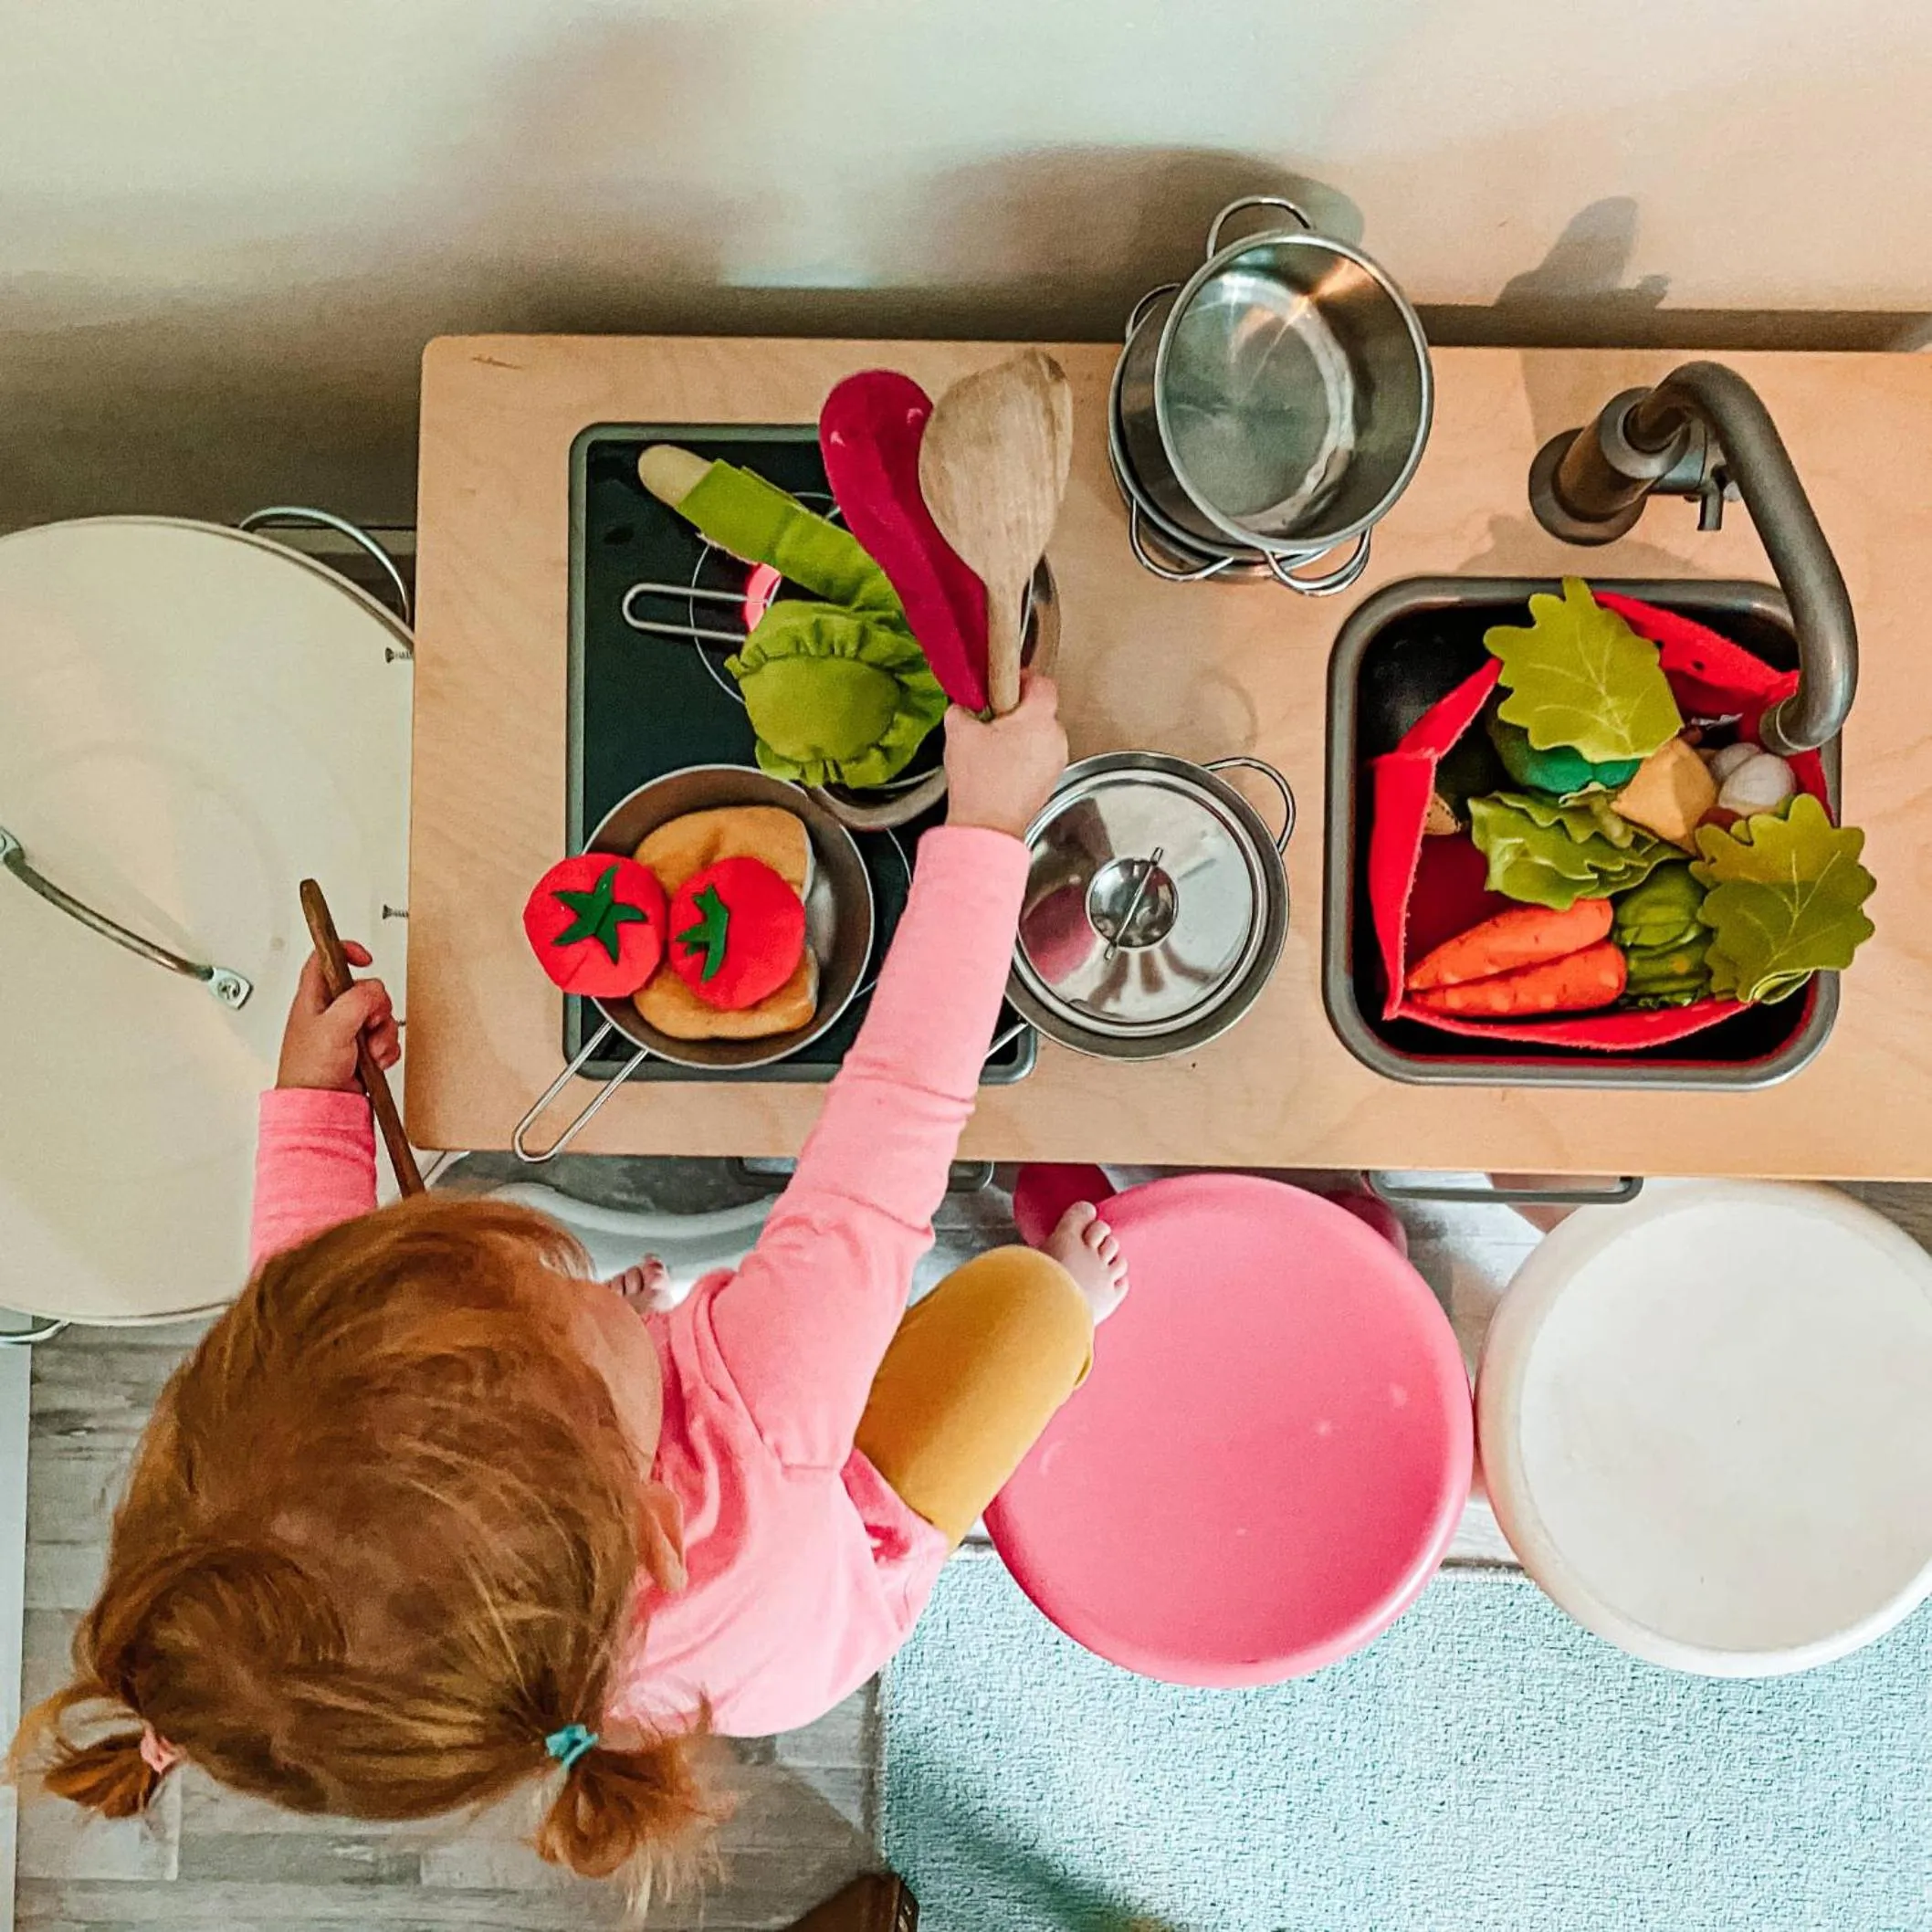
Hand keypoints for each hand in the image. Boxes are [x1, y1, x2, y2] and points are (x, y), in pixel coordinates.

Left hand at [276, 942, 399, 1092]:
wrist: (320, 1107)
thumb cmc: (310, 1072)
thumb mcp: (331, 1028)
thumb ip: (356, 1001)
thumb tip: (374, 990)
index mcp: (313, 999)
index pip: (325, 959)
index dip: (345, 951)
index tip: (365, 958)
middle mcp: (330, 1012)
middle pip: (366, 989)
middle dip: (376, 1007)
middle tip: (367, 1023)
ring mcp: (347, 1031)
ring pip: (380, 1015)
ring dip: (382, 1034)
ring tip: (369, 1051)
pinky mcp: (362, 1049)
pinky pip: (386, 1038)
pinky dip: (387, 1049)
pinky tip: (375, 1061)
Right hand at [943, 672, 1067, 839]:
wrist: (987, 826)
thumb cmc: (979, 783)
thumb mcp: (959, 733)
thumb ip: (962, 708)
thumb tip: (962, 706)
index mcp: (1038, 719)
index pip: (1042, 683)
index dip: (1023, 679)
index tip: (1005, 684)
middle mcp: (1054, 738)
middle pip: (1041, 710)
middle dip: (1018, 711)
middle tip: (993, 718)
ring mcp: (1055, 761)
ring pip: (1041, 734)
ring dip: (1022, 735)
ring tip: (994, 746)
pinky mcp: (1050, 779)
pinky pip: (1040, 756)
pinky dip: (1025, 755)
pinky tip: (1001, 766)